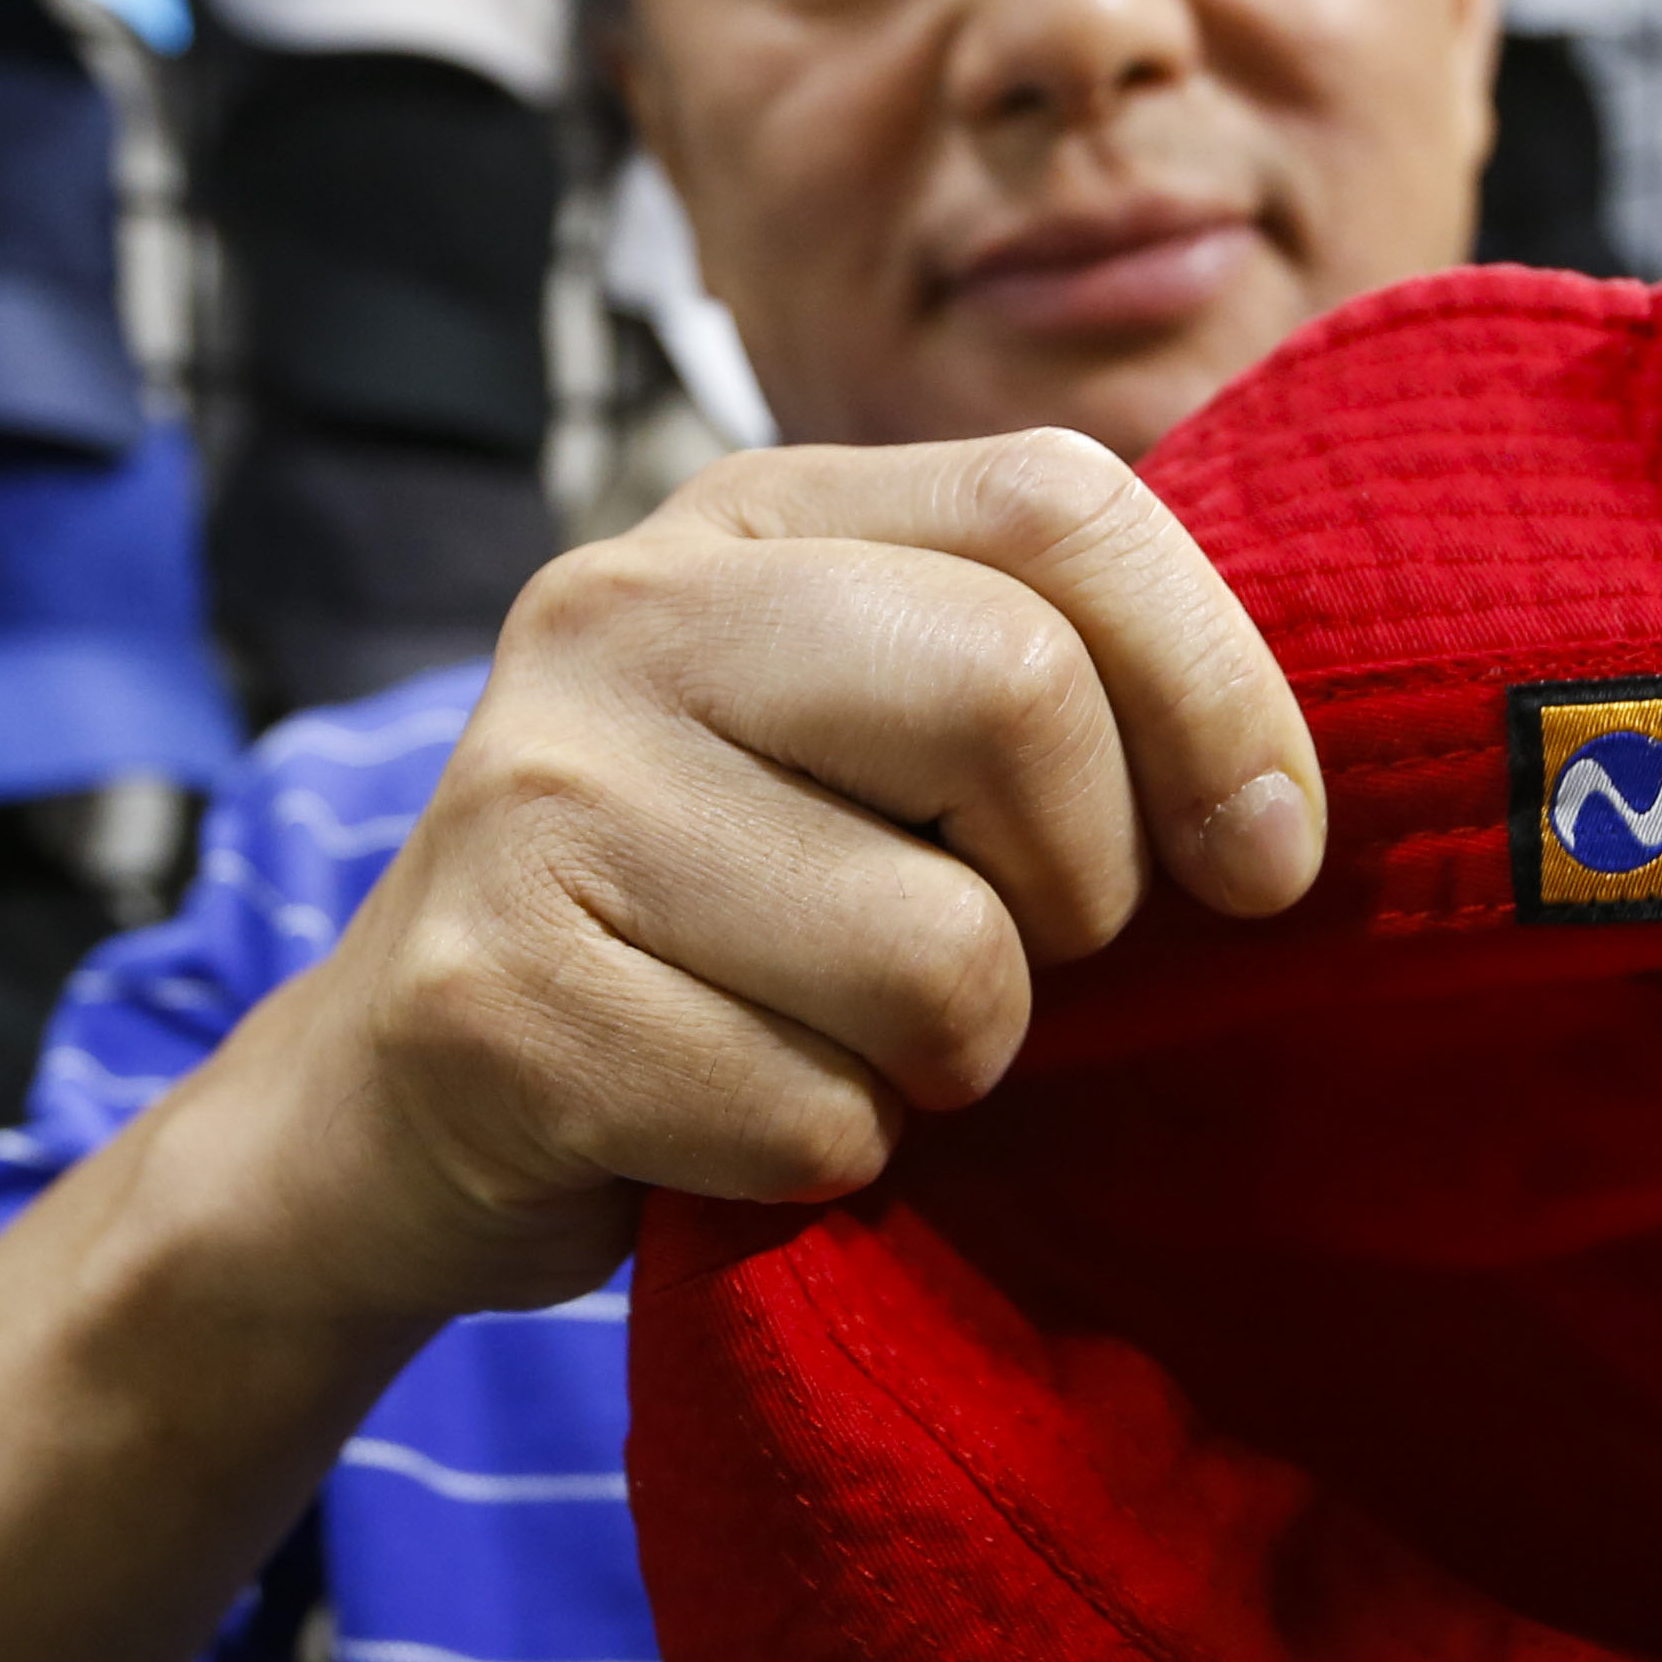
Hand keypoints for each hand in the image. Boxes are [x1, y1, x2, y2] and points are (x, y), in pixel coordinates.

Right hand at [211, 430, 1328, 1324]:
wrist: (384, 1110)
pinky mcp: (492, 1002)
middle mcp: (621, 613)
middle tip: (1013, 969)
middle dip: (1080, 892)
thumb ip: (1027, 684)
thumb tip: (1278, 799)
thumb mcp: (848, 742)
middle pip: (1015, 695)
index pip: (1058, 501)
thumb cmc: (707, 928)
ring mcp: (534, 800)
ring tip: (847, 1047)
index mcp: (746, 518)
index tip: (1264, 860)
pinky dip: (824, 1160)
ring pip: (935, 954)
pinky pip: (811, 1116)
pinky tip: (728, 1123)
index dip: (1214, 687)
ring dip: (950, 1062)